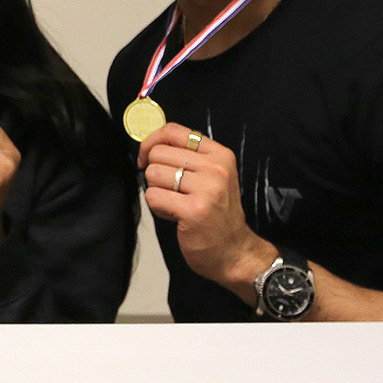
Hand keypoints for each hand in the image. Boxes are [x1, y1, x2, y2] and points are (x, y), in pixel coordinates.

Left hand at [137, 123, 274, 298]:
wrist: (235, 251)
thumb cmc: (217, 214)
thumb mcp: (212, 177)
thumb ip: (188, 158)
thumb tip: (150, 145)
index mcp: (219, 155)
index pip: (173, 131)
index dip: (152, 142)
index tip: (147, 158)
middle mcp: (216, 168)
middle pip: (158, 153)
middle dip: (154, 172)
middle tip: (170, 190)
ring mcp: (207, 189)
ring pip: (153, 173)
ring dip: (156, 191)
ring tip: (174, 203)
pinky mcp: (194, 210)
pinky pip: (153, 196)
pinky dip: (157, 207)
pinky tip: (174, 215)